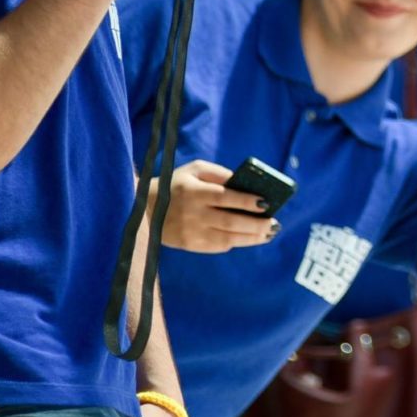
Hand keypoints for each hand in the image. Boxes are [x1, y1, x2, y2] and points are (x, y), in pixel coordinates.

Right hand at [156, 160, 278, 253]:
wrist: (142, 208)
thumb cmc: (175, 183)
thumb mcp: (194, 170)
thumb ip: (218, 174)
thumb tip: (244, 182)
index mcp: (194, 192)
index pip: (225, 197)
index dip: (246, 201)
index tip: (265, 202)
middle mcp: (193, 214)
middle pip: (230, 222)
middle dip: (255, 224)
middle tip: (274, 223)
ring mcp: (191, 232)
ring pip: (227, 239)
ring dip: (251, 238)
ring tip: (268, 233)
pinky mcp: (189, 245)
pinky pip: (217, 246)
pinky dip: (235, 243)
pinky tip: (249, 238)